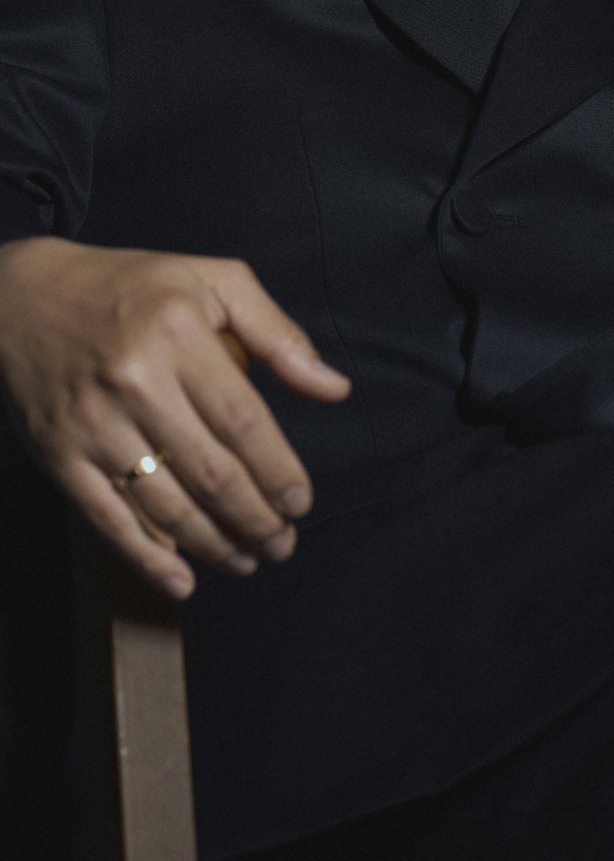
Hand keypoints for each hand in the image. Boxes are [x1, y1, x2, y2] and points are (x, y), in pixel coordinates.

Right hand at [0, 237, 350, 598]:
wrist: (21, 297)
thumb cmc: (132, 287)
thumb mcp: (211, 281)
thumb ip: (278, 334)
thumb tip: (336, 388)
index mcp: (176, 331)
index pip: (242, 419)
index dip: (278, 469)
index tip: (301, 502)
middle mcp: (133, 378)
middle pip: (209, 469)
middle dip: (255, 517)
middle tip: (283, 542)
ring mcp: (91, 421)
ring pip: (164, 502)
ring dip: (214, 543)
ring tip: (247, 560)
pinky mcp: (58, 453)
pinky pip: (107, 518)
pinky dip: (146, 558)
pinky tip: (183, 579)